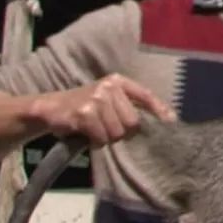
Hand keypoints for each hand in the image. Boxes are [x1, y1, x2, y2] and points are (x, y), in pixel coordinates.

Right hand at [26, 73, 175, 146]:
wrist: (51, 107)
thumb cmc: (85, 106)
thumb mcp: (109, 99)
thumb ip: (130, 105)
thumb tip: (164, 118)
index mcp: (118, 82)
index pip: (145, 95)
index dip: (159, 109)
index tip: (171, 121)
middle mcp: (109, 87)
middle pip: (132, 122)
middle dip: (122, 132)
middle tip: (107, 129)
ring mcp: (96, 99)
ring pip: (117, 132)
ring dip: (106, 138)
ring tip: (95, 130)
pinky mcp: (84, 113)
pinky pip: (101, 137)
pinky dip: (95, 141)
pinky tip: (86, 134)